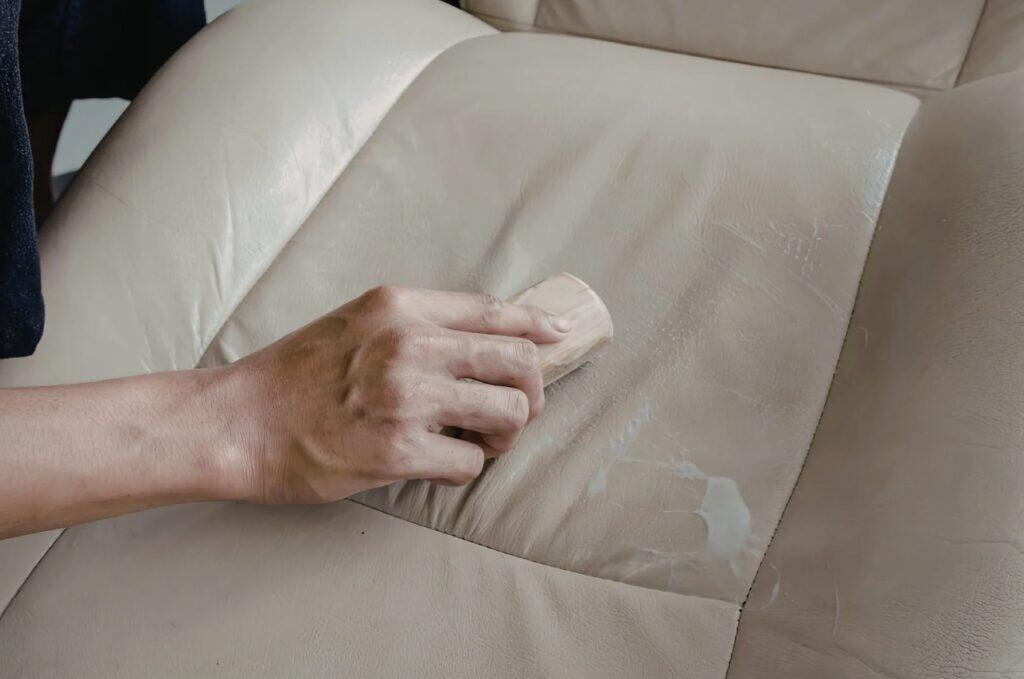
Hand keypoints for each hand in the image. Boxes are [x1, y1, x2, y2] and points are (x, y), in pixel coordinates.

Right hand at [218, 286, 570, 503]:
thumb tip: (482, 341)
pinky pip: (471, 463)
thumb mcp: (357, 322)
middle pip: (517, 361)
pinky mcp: (397, 452)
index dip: (535, 324)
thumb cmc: (294, 374)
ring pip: (509, 412)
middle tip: (510, 410)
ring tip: (478, 440)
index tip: (557, 334)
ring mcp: (405, 399)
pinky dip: (465, 468)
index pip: (493, 310)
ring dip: (504, 433)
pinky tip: (439, 463)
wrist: (237, 421)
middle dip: (529, 390)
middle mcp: (409, 345)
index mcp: (399, 307)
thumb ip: (417, 324)